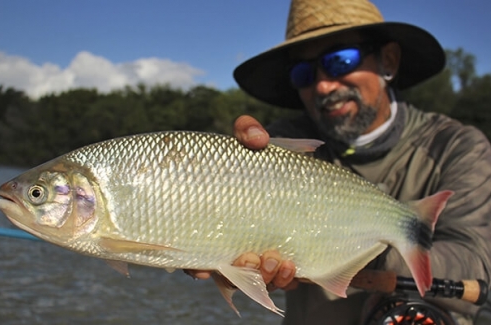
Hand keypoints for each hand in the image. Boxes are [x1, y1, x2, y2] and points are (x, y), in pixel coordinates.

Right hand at [183, 117, 297, 290]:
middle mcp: (231, 245)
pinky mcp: (282, 260)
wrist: (296, 174)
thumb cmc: (259, 159)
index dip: (195, 267)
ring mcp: (257, 256)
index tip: (205, 269)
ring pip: (256, 282)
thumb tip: (257, 138)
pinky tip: (293, 268)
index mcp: (213, 223)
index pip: (194, 253)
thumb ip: (248, 131)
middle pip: (228, 275)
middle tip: (253, 257)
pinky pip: (280, 282)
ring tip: (280, 263)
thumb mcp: (251, 140)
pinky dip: (286, 279)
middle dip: (243, 272)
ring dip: (267, 279)